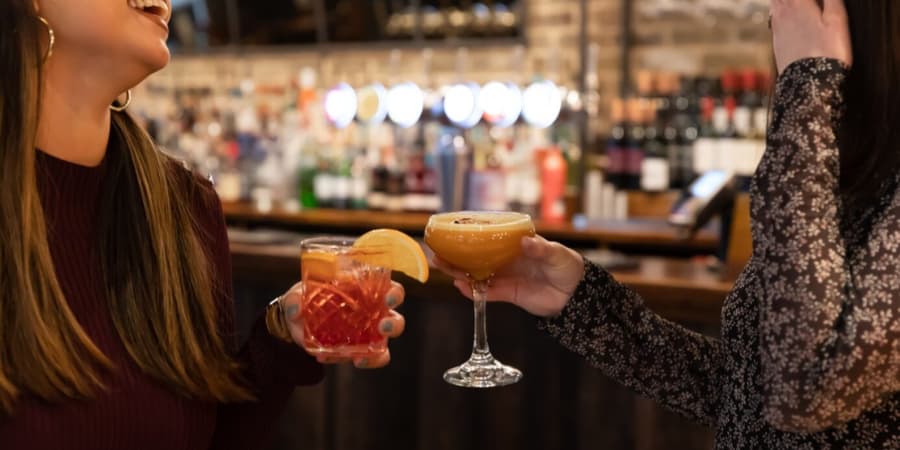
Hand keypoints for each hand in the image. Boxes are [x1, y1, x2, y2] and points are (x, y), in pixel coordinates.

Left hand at [275, 281, 405, 368]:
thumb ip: (295, 299)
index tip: (388, 297)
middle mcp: (372, 310)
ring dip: (383, 347)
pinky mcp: (361, 349)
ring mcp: (368, 332)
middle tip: (383, 326)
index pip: (388, 287)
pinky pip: (373, 357)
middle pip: (395, 315)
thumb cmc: (305, 299)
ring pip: (387, 340)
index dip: (394, 292)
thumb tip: (295, 310)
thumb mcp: (297, 294)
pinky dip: (368, 361)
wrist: (296, 324)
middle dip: (394, 322)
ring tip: (368, 350)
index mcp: (364, 289)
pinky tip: (355, 361)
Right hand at [431, 236, 584, 317]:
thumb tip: (525, 242)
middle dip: (455, 254)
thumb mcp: (557, 253)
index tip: (450, 232)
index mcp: (514, 244)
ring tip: (440, 266)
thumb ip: (541, 249)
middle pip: (474, 256)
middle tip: (435, 251)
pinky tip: (459, 285)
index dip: (469, 235)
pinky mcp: (507, 294)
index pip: (487, 237)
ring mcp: (504, 276)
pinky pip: (486, 292)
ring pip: (475, 273)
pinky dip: (472, 290)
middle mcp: (505, 259)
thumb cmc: (568, 266)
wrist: (575, 295)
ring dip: (458, 271)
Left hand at [771, 0, 851, 73]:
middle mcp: (782, 14)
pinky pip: (774, 19)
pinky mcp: (776, 42)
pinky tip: (786, 14)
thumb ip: (831, 0)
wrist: (808, 84)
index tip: (815, 1)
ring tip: (797, 5)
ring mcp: (777, 29)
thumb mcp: (837, 20)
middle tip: (806, 4)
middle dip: (794, 0)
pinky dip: (779, 11)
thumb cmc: (827, 52)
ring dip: (783, 2)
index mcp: (798, 4)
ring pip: (775, 5)